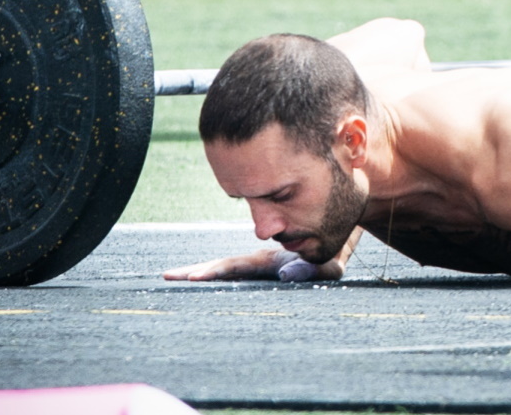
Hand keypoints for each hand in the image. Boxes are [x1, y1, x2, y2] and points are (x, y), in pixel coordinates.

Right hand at [163, 248, 327, 282]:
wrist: (342, 234)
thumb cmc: (337, 252)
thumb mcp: (329, 265)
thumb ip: (311, 270)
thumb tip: (285, 275)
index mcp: (271, 260)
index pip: (236, 266)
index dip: (213, 272)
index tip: (192, 277)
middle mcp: (261, 261)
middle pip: (223, 265)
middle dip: (196, 270)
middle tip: (168, 276)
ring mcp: (262, 265)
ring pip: (226, 268)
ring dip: (201, 271)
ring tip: (173, 275)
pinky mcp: (266, 270)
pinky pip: (238, 274)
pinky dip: (217, 274)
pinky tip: (200, 278)